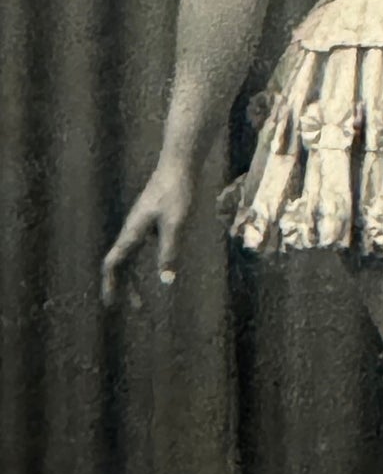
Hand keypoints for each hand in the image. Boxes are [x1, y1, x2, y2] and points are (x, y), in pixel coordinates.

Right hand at [100, 159, 196, 307]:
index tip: (111, 305)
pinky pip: (142, 247)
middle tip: (134, 308)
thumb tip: (165, 281)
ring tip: (141, 296)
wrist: (180, 165)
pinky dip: (145, 262)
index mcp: (132, 232)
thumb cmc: (177, 192)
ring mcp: (141, 223)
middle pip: (121, 263)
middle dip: (124, 286)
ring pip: (131, 255)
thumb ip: (169, 251)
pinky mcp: (152, 218)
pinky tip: (159, 267)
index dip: (111, 284)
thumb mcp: (176, 224)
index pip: (114, 264)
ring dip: (134, 276)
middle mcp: (133, 229)